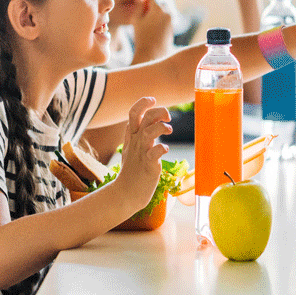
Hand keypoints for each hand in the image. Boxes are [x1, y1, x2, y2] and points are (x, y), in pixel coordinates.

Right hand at [115, 97, 171, 212]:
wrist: (126, 194)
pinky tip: (165, 149)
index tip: (153, 100)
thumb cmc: (132, 171)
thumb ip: (140, 133)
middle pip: (143, 118)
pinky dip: (161, 148)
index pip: (133, 113)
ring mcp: (141, 154)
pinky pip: (153, 153)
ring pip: (147, 132)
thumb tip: (152, 120)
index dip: (143, 103)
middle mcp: (135, 143)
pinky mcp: (148, 166)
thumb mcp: (133, 148)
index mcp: (132, 137)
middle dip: (157, 111)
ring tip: (169, 129)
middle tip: (168, 116)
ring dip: (160, 127)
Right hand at [130, 0, 172, 62]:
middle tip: (144, 16)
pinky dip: (161, 23)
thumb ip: (139, 6)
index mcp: (158, 9)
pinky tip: (153, 31)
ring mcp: (171, 22)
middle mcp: (167, 14)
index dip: (145, 2)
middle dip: (153, 7)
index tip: (140, 9)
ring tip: (148, 25)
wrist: (152, 53)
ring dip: (158, 15)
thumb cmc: (141, 36)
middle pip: (161, 5)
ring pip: (165, 13)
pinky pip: (166, 22)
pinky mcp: (172, 30)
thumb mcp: (136, 19)